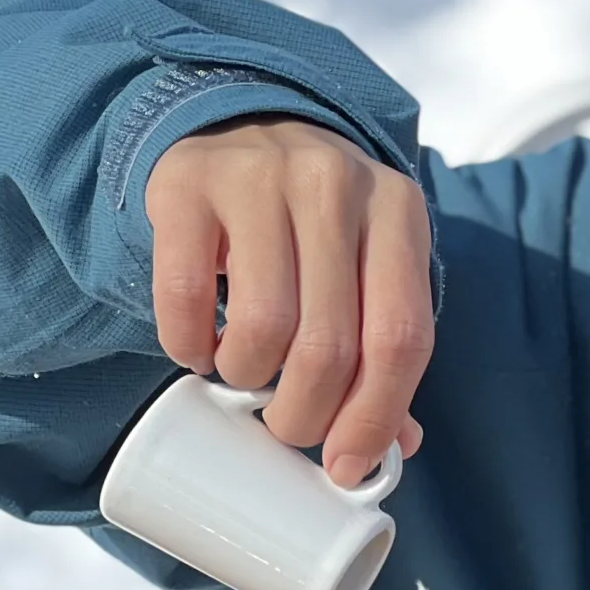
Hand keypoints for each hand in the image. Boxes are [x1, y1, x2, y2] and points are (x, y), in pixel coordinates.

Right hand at [144, 119, 432, 484]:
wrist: (237, 124)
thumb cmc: (313, 222)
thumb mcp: (365, 262)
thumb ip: (382, 342)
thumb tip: (393, 450)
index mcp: (399, 211)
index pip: (403, 337)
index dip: (377, 416)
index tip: (345, 464)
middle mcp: (337, 184)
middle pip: (332, 344)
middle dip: (304, 414)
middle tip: (285, 425)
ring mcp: (262, 177)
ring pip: (263, 326)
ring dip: (246, 378)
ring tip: (243, 373)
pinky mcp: (189, 185)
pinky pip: (186, 297)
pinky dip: (187, 345)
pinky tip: (196, 346)